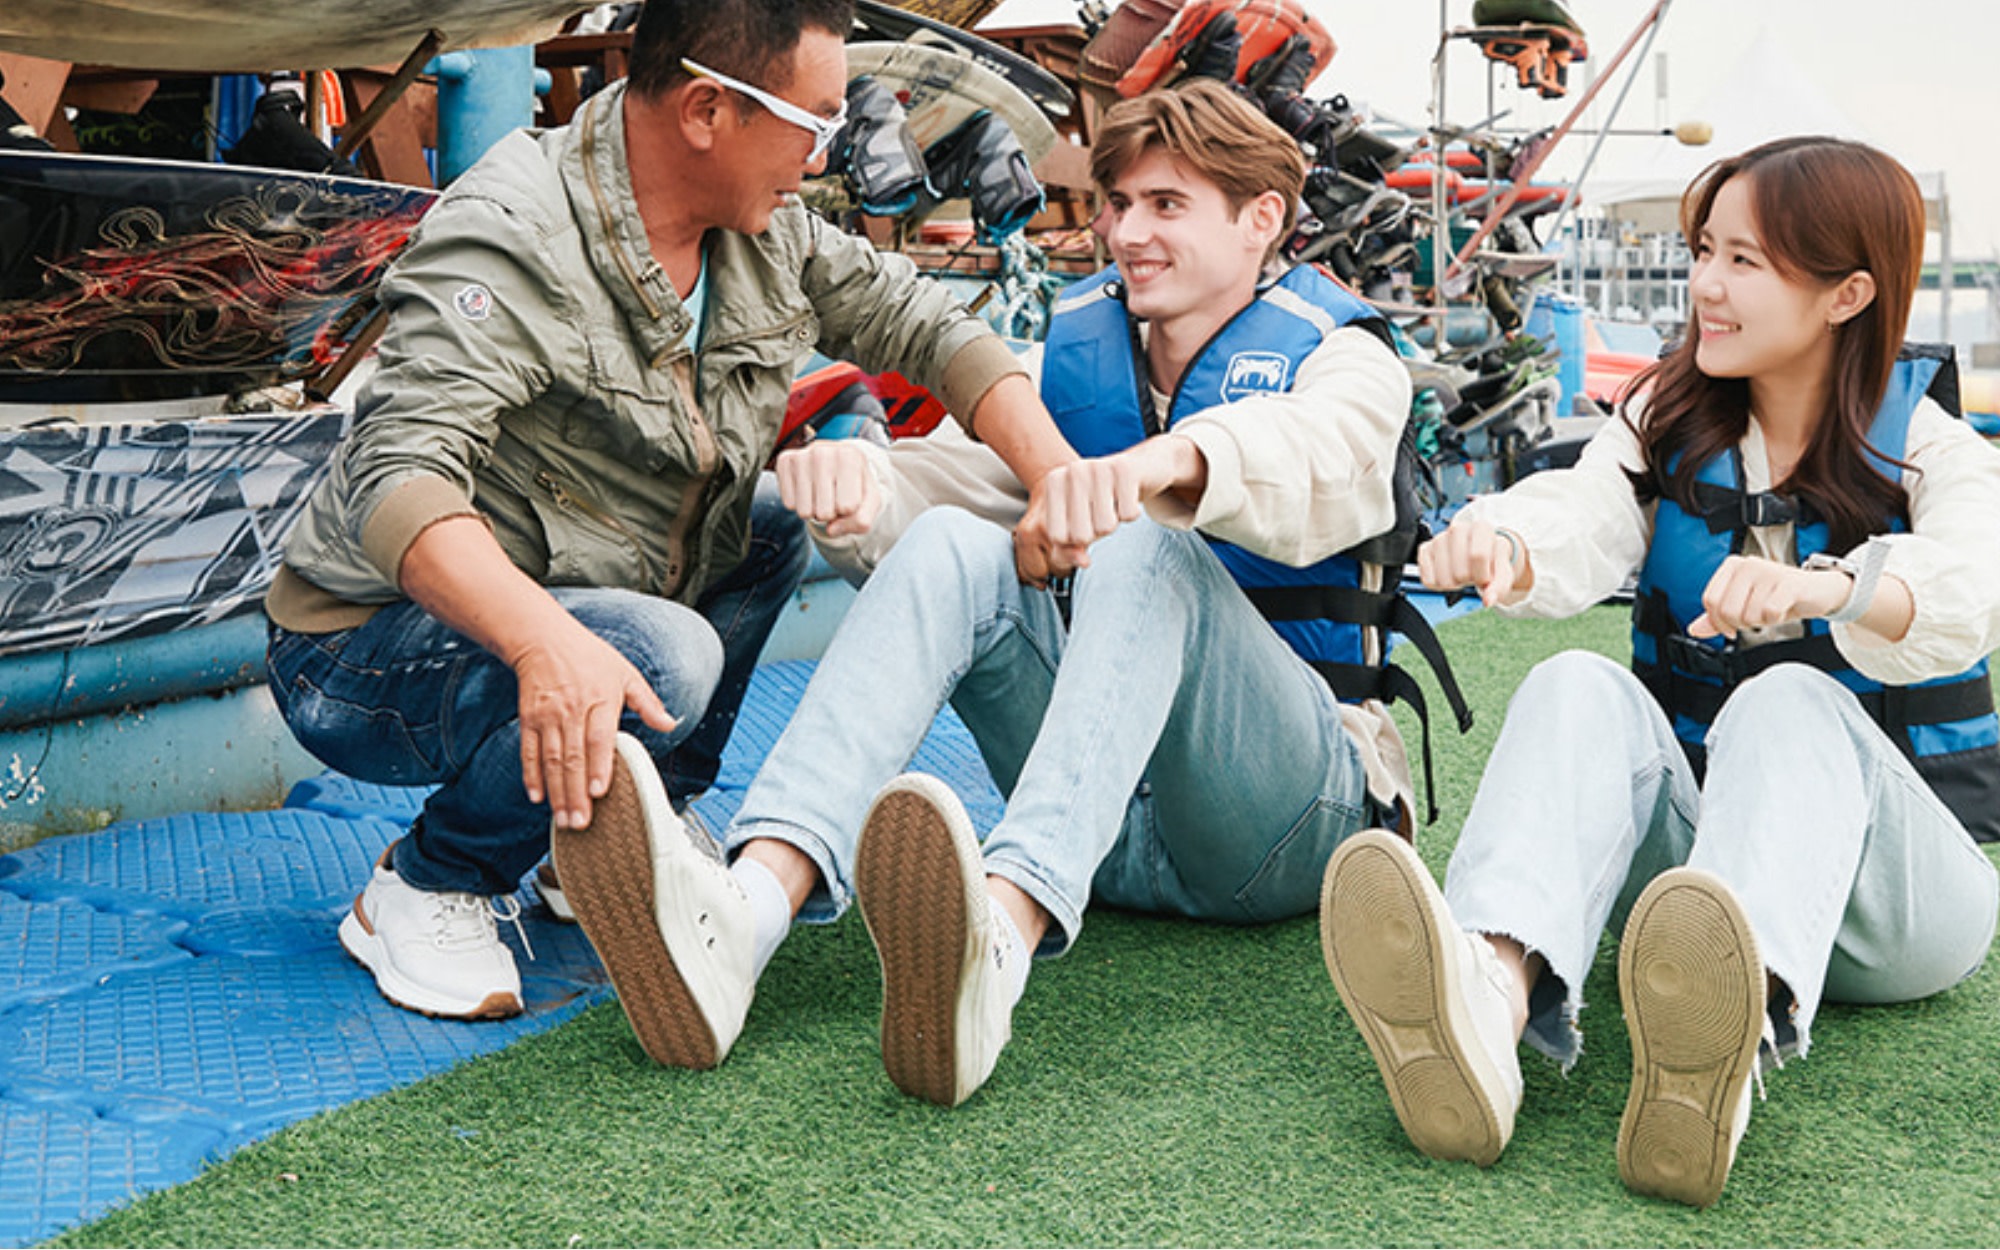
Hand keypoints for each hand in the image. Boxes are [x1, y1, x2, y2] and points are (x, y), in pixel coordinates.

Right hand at [510, 619, 676, 829]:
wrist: (544, 639)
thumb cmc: (590, 657)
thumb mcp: (625, 673)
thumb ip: (647, 703)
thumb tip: (671, 723)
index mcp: (600, 699)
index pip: (599, 739)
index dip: (598, 767)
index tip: (599, 793)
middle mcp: (572, 710)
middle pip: (574, 757)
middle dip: (575, 793)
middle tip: (580, 823)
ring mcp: (548, 717)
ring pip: (552, 760)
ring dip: (556, 792)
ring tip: (562, 819)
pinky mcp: (529, 719)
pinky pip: (529, 752)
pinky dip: (531, 775)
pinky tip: (537, 796)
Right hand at [775, 440, 880, 536]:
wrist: (838, 462)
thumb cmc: (855, 484)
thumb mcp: (870, 502)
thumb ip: (862, 521)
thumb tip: (830, 530)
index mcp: (850, 456)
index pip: (847, 508)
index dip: (850, 510)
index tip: (850, 494)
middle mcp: (823, 451)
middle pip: (824, 513)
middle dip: (831, 512)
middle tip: (834, 495)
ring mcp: (801, 455)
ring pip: (805, 512)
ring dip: (814, 510)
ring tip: (821, 492)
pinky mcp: (784, 461)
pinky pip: (789, 504)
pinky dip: (799, 503)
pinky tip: (807, 488)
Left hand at [1012, 438, 1200, 584]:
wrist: (1139, 468)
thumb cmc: (1102, 500)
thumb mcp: (1078, 522)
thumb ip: (1068, 549)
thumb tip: (1083, 562)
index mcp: (1054, 481)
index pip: (1058, 537)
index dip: (1075, 541)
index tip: (1083, 522)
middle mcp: (1073, 470)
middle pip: (1081, 535)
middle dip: (1097, 532)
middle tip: (1101, 512)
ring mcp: (1099, 466)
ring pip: (1106, 526)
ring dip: (1115, 521)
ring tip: (1114, 503)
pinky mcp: (1126, 469)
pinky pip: (1129, 515)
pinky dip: (1132, 512)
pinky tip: (1128, 496)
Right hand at [1416, 517, 1523, 605]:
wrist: (1479, 555)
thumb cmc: (1491, 561)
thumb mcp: (1503, 572)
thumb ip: (1499, 587)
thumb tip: (1488, 600)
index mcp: (1481, 528)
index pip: (1478, 556)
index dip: (1483, 575)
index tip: (1486, 576)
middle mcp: (1458, 529)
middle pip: (1460, 572)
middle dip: (1469, 581)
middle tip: (1473, 574)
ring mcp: (1439, 539)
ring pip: (1443, 579)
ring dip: (1454, 584)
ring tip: (1461, 573)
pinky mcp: (1424, 550)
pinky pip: (1428, 580)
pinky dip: (1439, 585)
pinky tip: (1448, 574)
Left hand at [1688, 554, 1851, 639]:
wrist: (1817, 592)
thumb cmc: (1778, 597)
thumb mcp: (1744, 606)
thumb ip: (1717, 617)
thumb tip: (1693, 629)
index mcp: (1732, 566)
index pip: (1710, 600)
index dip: (1718, 621)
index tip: (1731, 627)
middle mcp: (1748, 564)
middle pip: (1727, 610)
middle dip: (1741, 623)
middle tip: (1756, 618)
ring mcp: (1768, 571)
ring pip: (1749, 614)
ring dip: (1761, 622)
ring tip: (1772, 610)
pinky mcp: (1788, 583)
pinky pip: (1770, 612)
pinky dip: (1776, 619)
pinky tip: (1783, 610)